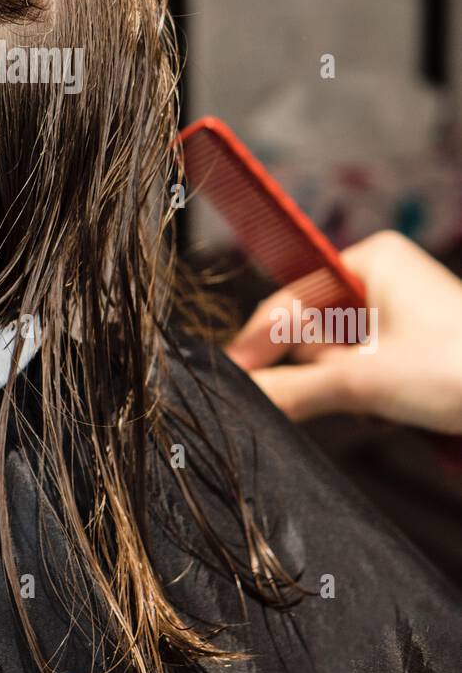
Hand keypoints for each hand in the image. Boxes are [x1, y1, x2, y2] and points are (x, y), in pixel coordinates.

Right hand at [226, 231, 461, 433]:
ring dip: (348, 388)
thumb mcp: (366, 379)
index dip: (259, 340)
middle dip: (322, 369)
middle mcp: (384, 279)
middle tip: (340, 393)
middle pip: (315, 331)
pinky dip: (369, 396)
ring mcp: (401, 316)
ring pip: (341, 357)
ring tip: (378, 405)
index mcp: (370, 260)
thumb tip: (249, 395)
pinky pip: (366, 372)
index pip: (291, 299)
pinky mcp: (414, 350)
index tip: (233, 374)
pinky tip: (389, 412)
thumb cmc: (461, 368)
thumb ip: (298, 387)